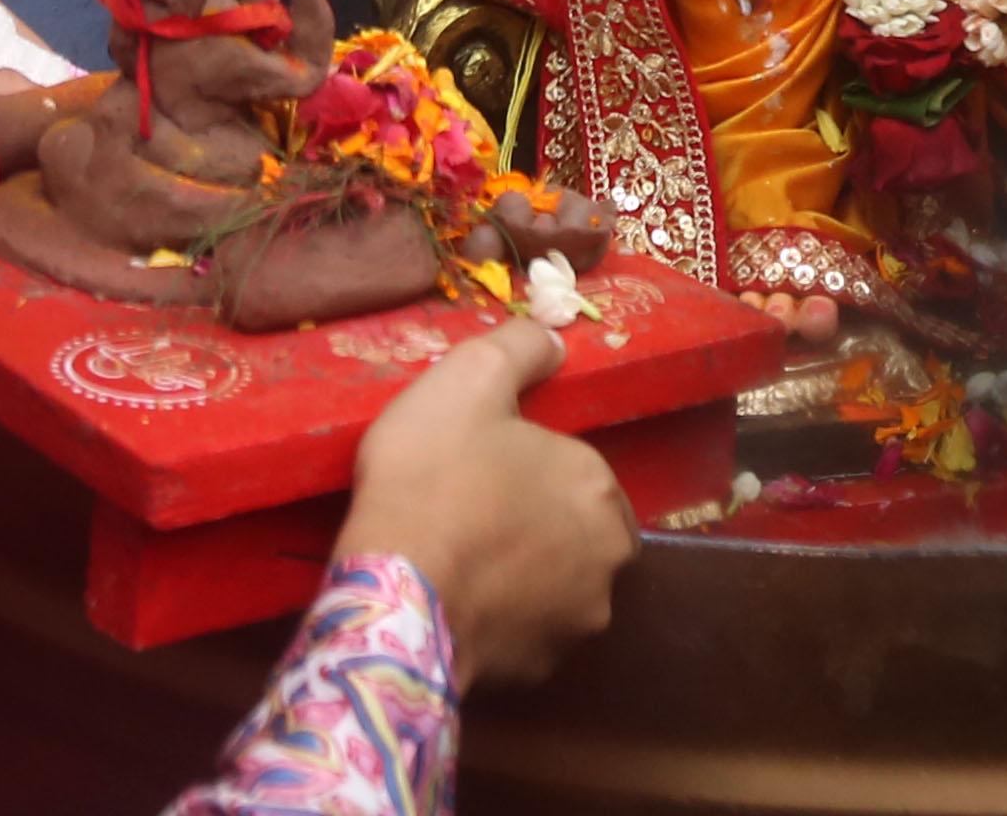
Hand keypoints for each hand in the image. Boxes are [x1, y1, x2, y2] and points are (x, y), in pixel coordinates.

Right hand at [334, 320, 634, 689]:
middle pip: (581, 532)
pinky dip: (506, 621)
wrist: (397, 592)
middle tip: (479, 517)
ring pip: (561, 587)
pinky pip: (529, 634)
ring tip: (467, 563)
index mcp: (598, 486)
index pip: (580, 472)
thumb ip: (519, 348)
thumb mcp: (468, 379)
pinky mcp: (542, 669)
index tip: (485, 470)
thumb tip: (554, 338)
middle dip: (544, 526)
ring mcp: (579, 621)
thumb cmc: (434, 477)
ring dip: (530, 576)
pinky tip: (461, 604)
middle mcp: (609, 558)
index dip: (533, 469)